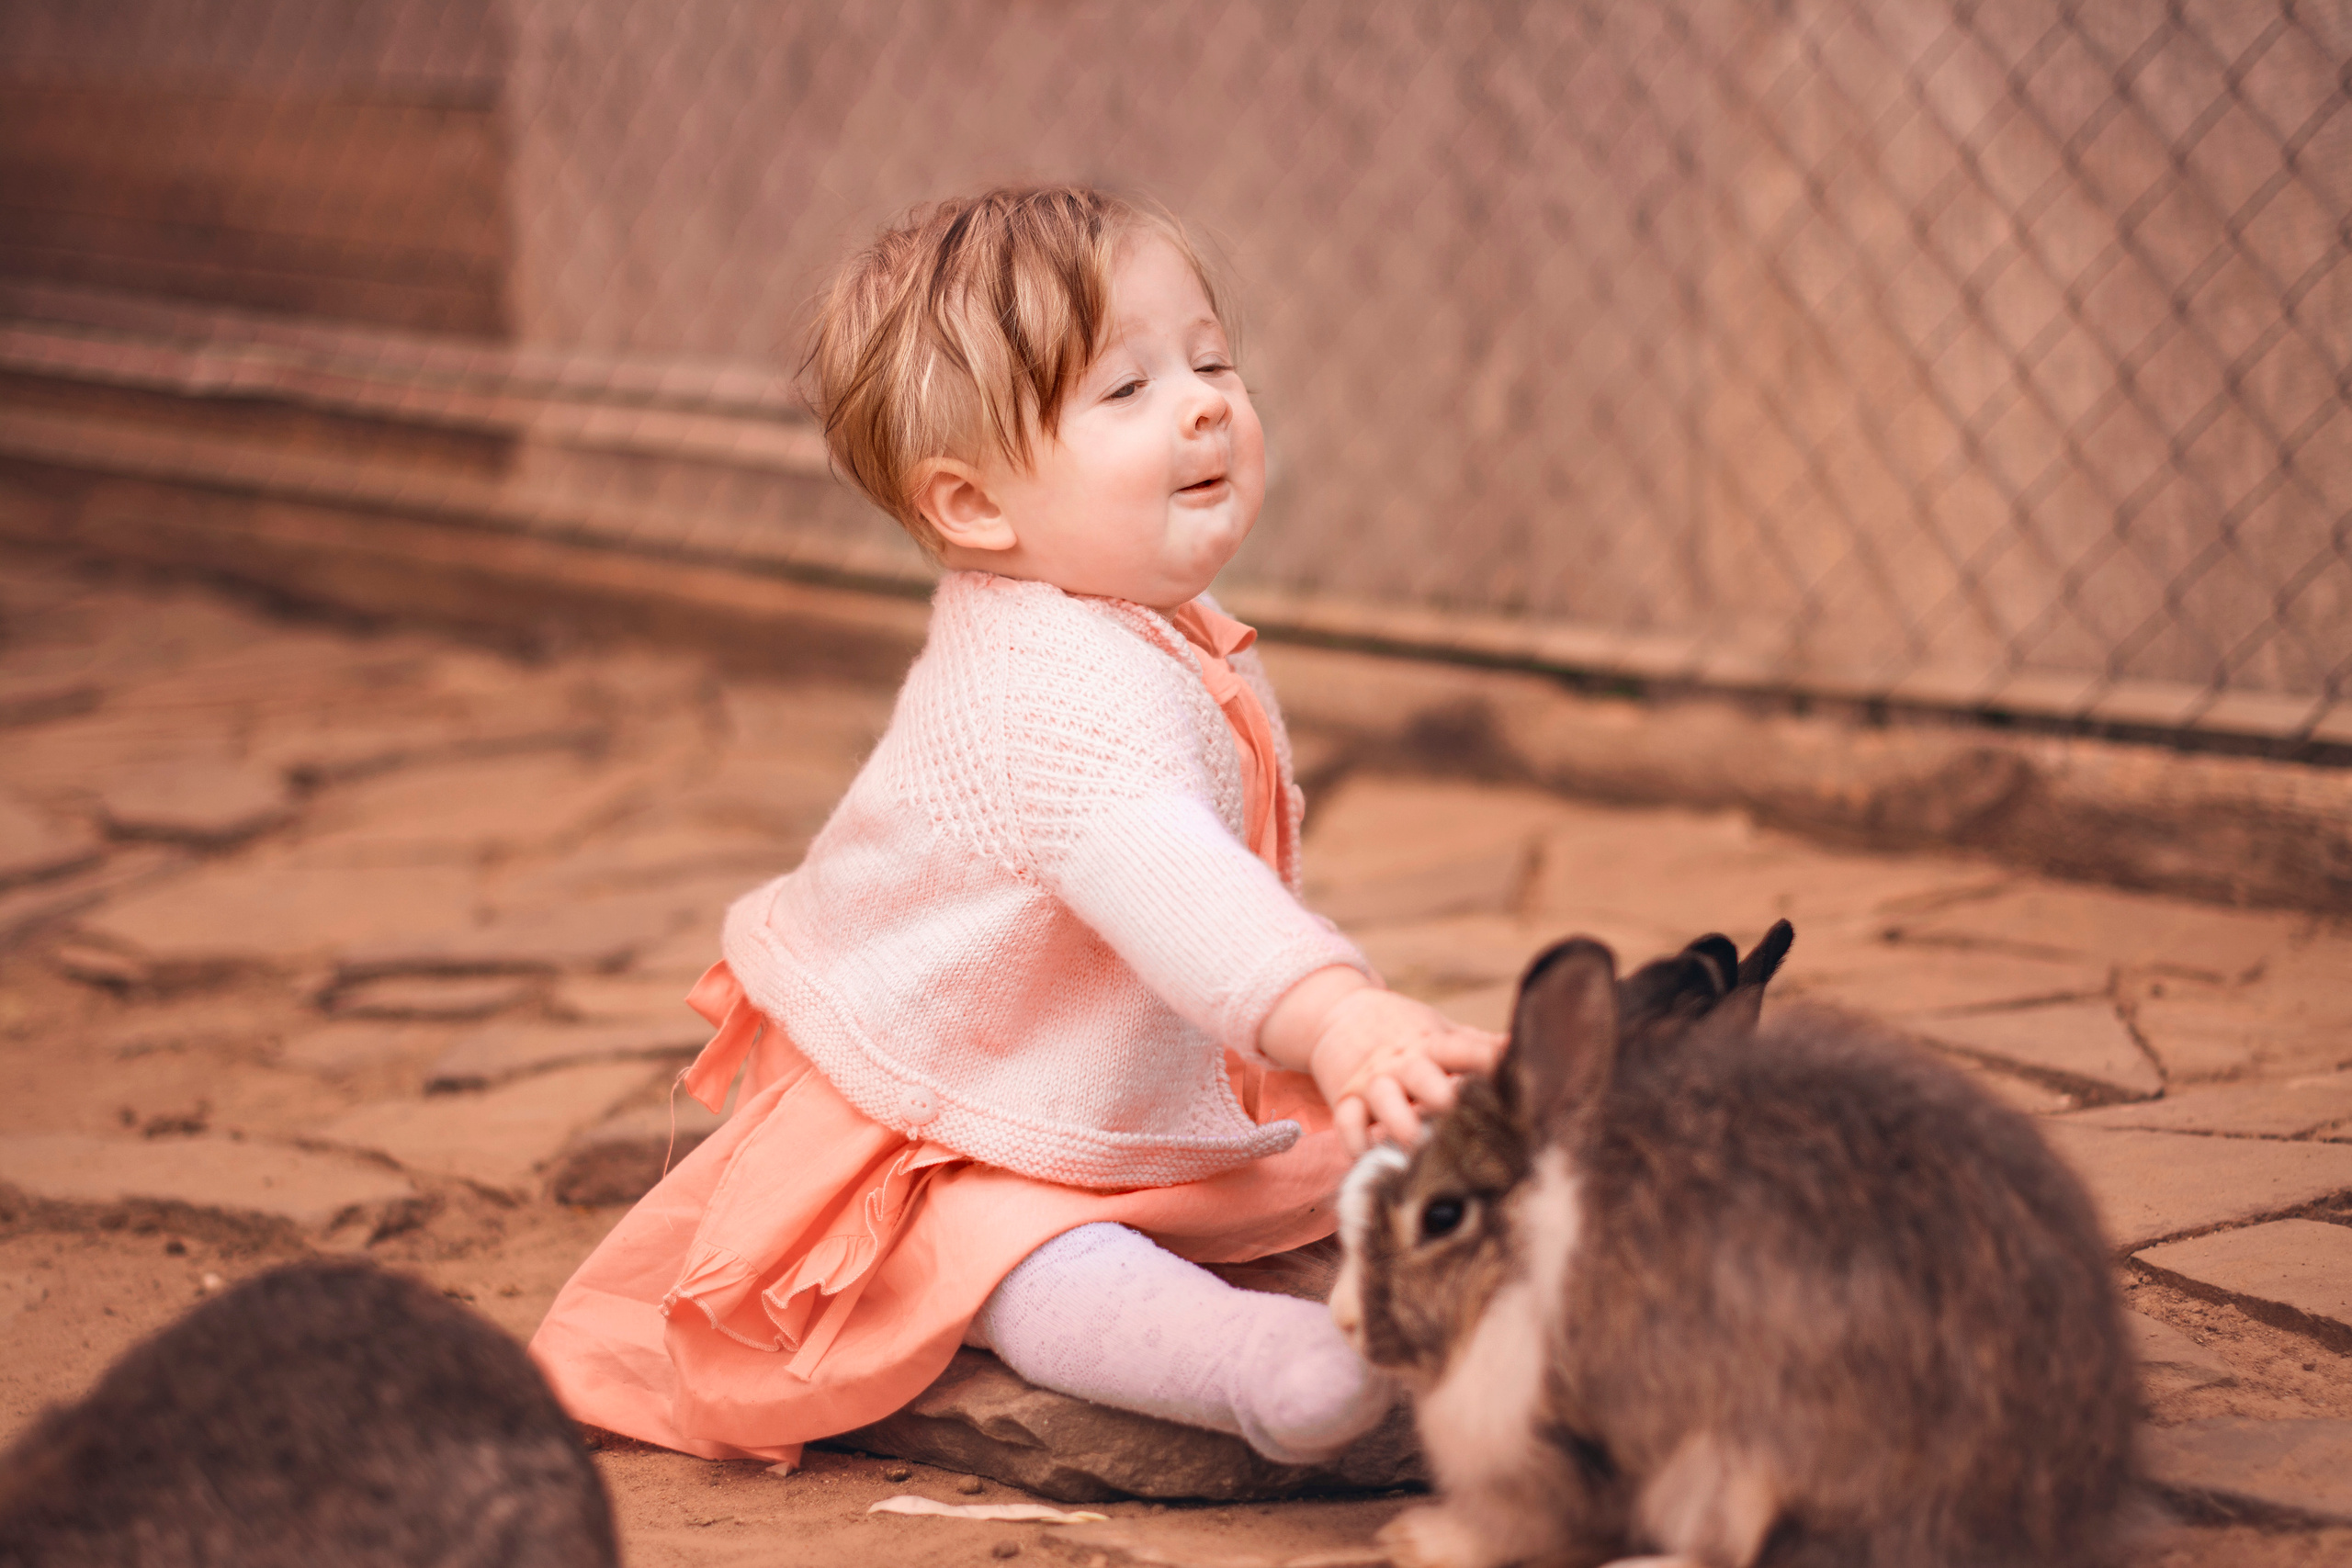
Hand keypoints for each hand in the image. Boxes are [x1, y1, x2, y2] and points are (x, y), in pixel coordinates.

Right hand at [1304, 989, 1504, 1153]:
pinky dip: (1355, 1142)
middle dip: (1440, 1097)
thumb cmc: (1402, 1029)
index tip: (1508, 1073)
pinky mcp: (1345, 1098)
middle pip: (1421, 1075)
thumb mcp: (1439, 1029)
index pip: (1462, 1048)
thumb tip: (1523, 1046)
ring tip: (1416, 1148)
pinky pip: (1346, 1121)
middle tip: (1460, 1120)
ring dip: (1400, 1124)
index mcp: (1432, 1043)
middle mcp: (1402, 1062)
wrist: (1336, 1011)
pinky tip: (1370, 1160)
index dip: (1486, 1059)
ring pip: (1383, 1099)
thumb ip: (1478, 1044)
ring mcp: (1372, 1080)